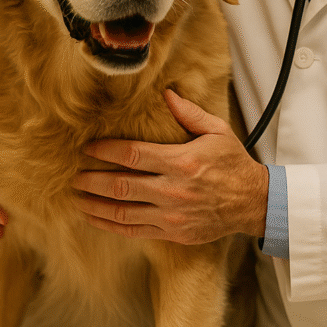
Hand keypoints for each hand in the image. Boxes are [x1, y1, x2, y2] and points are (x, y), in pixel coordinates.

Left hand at [72, 90, 268, 242]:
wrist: (252, 202)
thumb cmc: (233, 163)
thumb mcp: (217, 131)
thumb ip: (189, 113)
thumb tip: (166, 94)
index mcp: (181, 162)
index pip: (132, 155)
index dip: (105, 151)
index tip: (88, 149)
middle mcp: (173, 190)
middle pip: (120, 185)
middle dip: (92, 180)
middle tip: (74, 176)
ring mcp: (171, 215)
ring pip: (122, 212)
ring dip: (95, 205)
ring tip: (78, 197)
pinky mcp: (172, 233)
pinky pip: (133, 231)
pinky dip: (110, 226)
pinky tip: (95, 218)